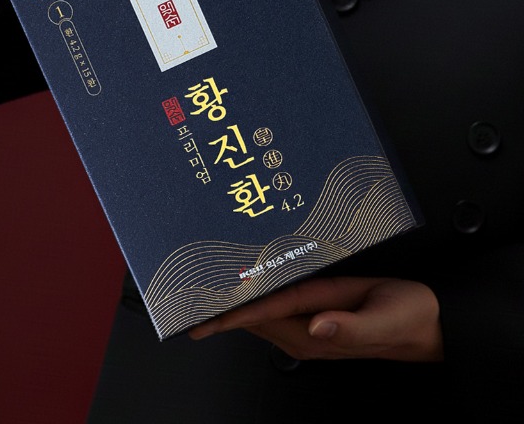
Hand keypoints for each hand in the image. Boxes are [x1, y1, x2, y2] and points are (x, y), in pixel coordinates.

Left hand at [189, 277, 443, 362]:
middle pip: (254, 319)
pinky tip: (245, 287)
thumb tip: (316, 325)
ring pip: (261, 315)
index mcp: (318, 332)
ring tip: (206, 291)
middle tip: (192, 295)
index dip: (231, 315)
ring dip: (234, 306)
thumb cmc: (407, 320)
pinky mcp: (316, 314)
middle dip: (222, 310)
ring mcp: (309, 325)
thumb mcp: (385, 321)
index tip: (202, 313)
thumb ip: (350, 326)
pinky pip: (276, 307)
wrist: (426, 323)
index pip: (264, 319)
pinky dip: (255, 299)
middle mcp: (306, 332)